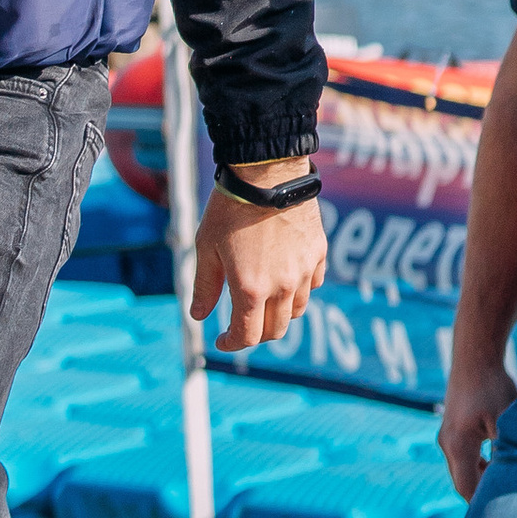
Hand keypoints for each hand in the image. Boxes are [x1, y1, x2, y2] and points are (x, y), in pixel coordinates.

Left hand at [191, 175, 324, 353]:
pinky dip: (299, 289)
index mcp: (250, 289)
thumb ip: (204, 286)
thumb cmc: (230, 209)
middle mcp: (282, 287)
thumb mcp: (207, 247)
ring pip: (297, 310)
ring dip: (278, 312)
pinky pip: (312, 284)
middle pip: (275, 330)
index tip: (222, 341)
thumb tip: (198, 316)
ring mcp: (304, 271)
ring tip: (262, 299)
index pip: (247, 336)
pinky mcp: (318, 253)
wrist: (266, 173)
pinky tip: (284, 276)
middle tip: (241, 324)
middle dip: (256, 333)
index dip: (232, 344)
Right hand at [438, 344, 516, 499]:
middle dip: (484, 495)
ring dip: (483, 479)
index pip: (467, 488)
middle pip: (463, 482)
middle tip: (510, 508)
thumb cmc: (493, 386)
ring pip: (464, 470)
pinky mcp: (453, 428)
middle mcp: (447, 443)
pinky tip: (499, 464)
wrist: (475, 355)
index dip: (483, 507)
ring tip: (509, 486)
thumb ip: (507, 452)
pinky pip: (464, 457)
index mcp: (458, 445)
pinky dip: (480, 466)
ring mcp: (447, 435)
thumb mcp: (507, 422)